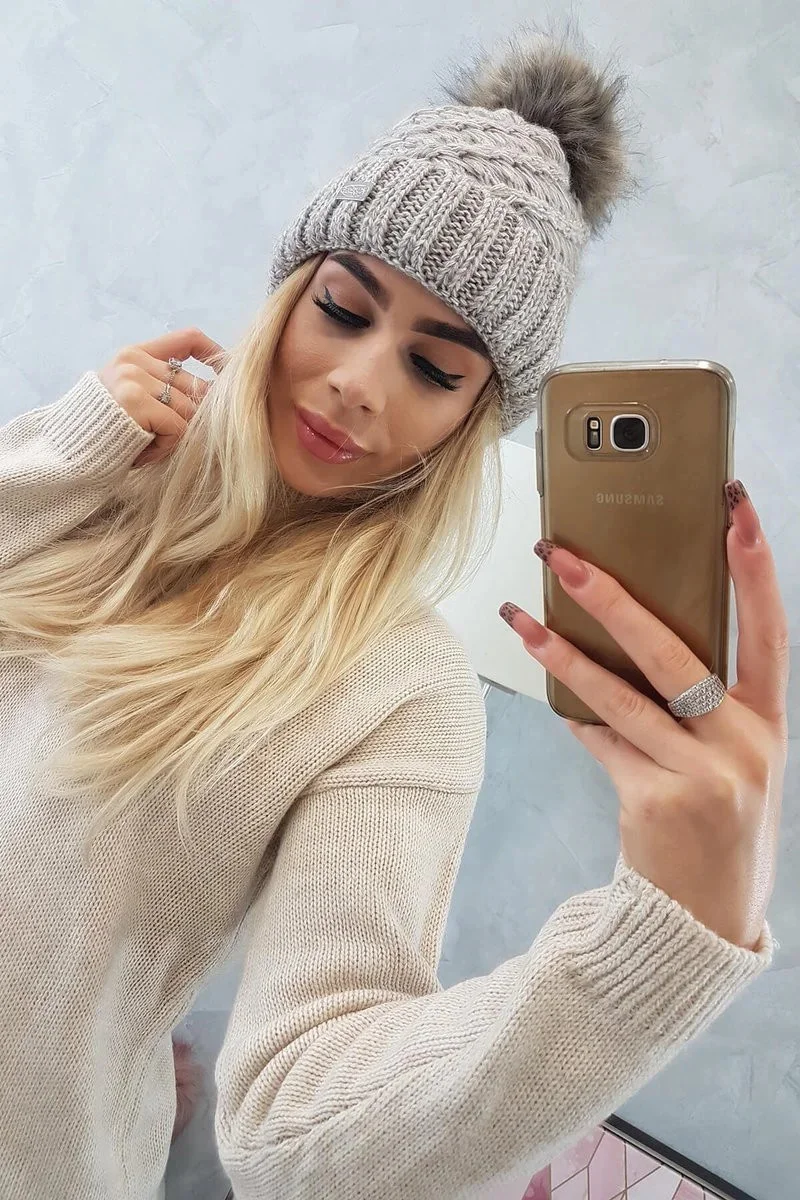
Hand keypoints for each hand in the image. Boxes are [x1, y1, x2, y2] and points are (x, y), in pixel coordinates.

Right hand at [98, 328, 225, 466]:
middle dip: (193, 416)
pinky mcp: (135, 402)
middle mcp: (134, 362)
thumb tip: (216, 396)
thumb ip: (165, 387)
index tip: (228, 373)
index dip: (214, 354)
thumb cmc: (105, 430)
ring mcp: (133, 379)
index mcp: (134, 354)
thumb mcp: (133, 397)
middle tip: (168, 437)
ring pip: (188, 410)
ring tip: (147, 444)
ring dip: (175, 437)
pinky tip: (143, 450)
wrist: (69, 450)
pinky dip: (166, 446)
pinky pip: (177, 428)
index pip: (187, 339)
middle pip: (194, 385)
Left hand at [499, 481, 788, 950]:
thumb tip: (630, 629)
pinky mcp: (655, 801)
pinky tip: (558, 699)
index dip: (756, 567)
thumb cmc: (719, 822)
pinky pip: (602, 741)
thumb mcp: (735, 760)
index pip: (770, 629)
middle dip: (615, 598)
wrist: (706, 920)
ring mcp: (702, 776)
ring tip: (522, 616)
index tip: (734, 508)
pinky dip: (578, 718)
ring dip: (564, 652)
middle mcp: (744, 746)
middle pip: (673, 652)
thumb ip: (705, 704)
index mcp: (771, 724)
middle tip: (568, 557)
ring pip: (620, 695)